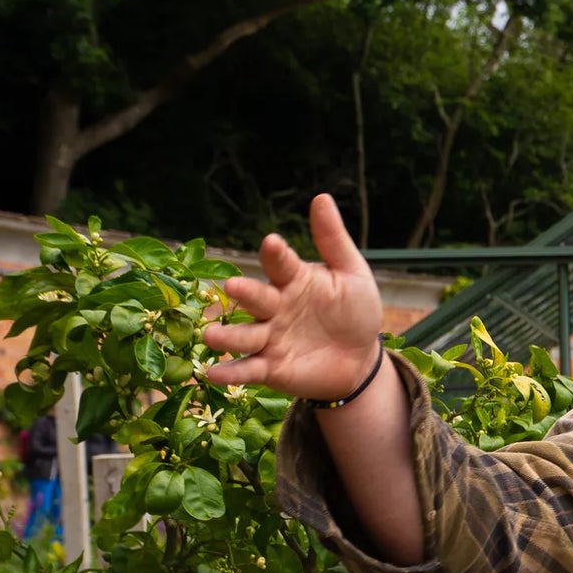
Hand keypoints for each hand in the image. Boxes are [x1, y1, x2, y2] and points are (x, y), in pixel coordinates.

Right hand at [203, 194, 384, 398]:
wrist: (361, 358)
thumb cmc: (355, 312)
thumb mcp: (352, 276)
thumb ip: (333, 241)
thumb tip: (321, 198)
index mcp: (293, 280)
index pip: (281, 264)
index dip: (277, 254)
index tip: (274, 243)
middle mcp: (274, 307)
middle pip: (256, 298)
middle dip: (246, 293)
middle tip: (235, 287)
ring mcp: (269, 338)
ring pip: (244, 335)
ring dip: (227, 336)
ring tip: (211, 336)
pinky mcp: (270, 367)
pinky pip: (248, 369)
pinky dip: (232, 373)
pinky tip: (213, 374)